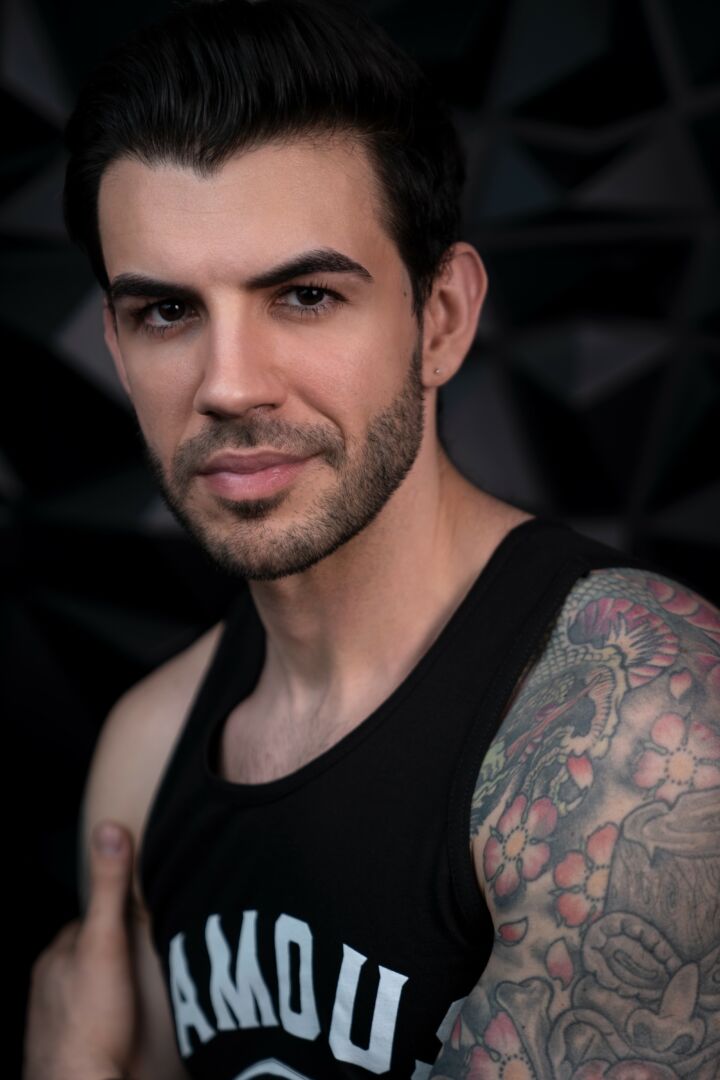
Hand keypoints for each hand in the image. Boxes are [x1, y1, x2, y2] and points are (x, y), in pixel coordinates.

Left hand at [23, 821, 137, 1079]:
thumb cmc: (91, 1021)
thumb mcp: (104, 942)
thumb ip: (108, 889)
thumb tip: (108, 830)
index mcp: (54, 960)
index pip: (88, 921)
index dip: (116, 913)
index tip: (142, 907)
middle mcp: (54, 990)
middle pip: (95, 957)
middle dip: (122, 951)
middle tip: (155, 944)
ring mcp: (67, 1021)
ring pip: (101, 990)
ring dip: (124, 985)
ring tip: (156, 979)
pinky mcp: (87, 1048)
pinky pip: (109, 1021)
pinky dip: (125, 1016)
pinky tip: (143, 1018)